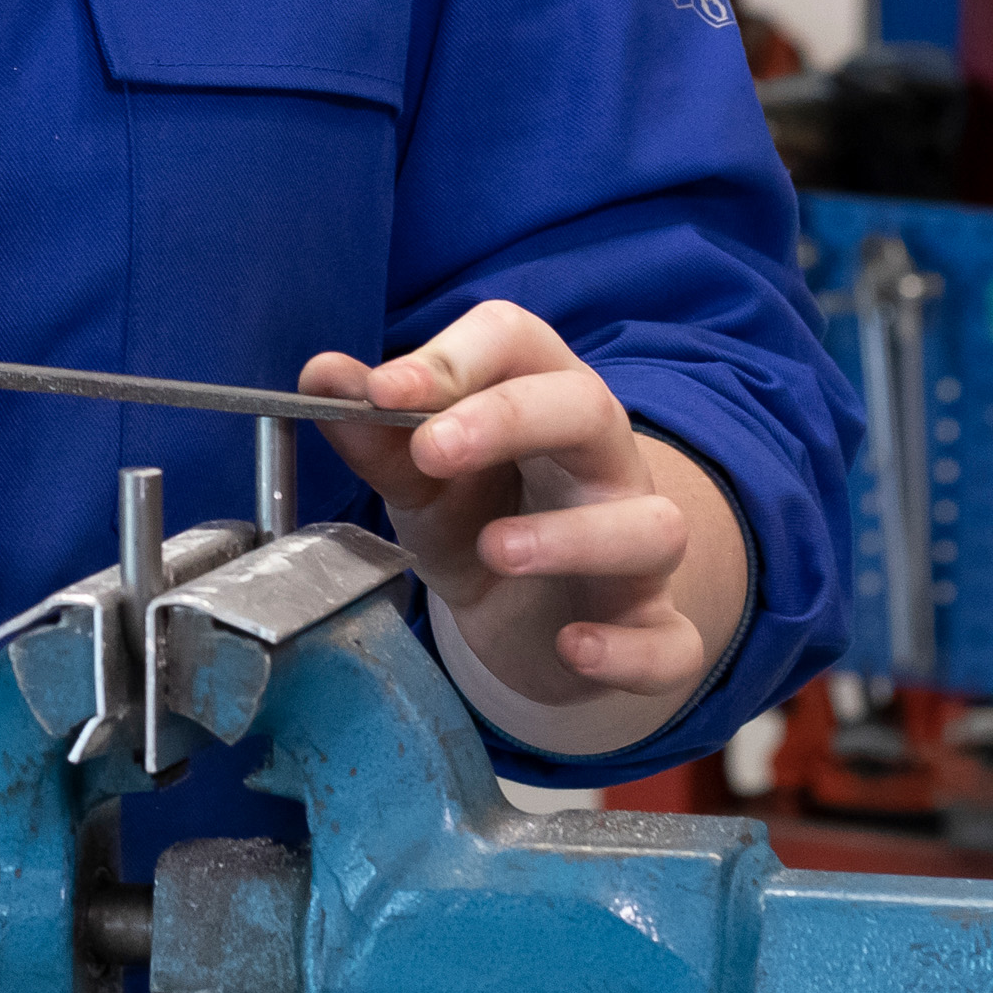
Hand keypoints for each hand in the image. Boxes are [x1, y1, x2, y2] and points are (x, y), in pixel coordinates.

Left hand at [305, 300, 748, 730]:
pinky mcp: (651, 630)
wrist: (527, 622)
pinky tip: (573, 647)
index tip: (383, 389)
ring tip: (495, 549)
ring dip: (576, 536)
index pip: (518, 342)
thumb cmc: (479, 520)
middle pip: (590, 408)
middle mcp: (602, 463)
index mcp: (542, 400)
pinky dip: (627, 650)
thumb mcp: (419, 477)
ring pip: (652, 526)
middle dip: (510, 419)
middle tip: (432, 449)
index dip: (453, 357)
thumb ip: (374, 430)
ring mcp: (638, 548)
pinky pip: (669, 641)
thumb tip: (322, 375)